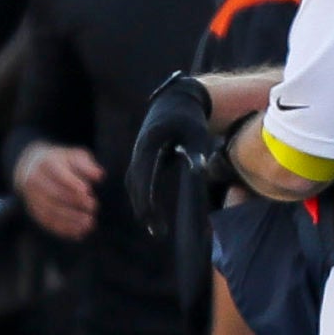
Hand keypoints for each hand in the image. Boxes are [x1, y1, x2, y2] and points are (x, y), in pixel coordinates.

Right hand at [14, 142, 101, 240]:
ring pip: (49, 211)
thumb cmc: (60, 162)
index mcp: (46, 164)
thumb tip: (99, 176)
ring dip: (70, 219)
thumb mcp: (74, 156)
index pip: (58, 175)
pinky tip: (78, 233)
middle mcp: (35, 180)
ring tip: (89, 223)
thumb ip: (86, 165)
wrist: (31, 167)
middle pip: (53, 194)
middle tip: (93, 207)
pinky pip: (47, 222)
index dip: (72, 184)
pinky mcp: (33, 210)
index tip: (87, 191)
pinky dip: (62, 229)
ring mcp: (32, 197)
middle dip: (74, 202)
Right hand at [128, 72, 215, 236]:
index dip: (146, 200)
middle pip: (135, 186)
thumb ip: (197, 152)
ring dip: (141, 206)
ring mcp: (137, 156)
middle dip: (143, 210)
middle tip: (157, 232)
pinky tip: (152, 212)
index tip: (152, 219)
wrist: (175, 102)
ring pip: (133, 186)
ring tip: (154, 227)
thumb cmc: (188, 118)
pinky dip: (142, 197)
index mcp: (148, 147)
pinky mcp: (141, 159)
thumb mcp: (197, 133)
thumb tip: (200, 172)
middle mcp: (138, 153)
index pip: (143, 178)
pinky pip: (137, 182)